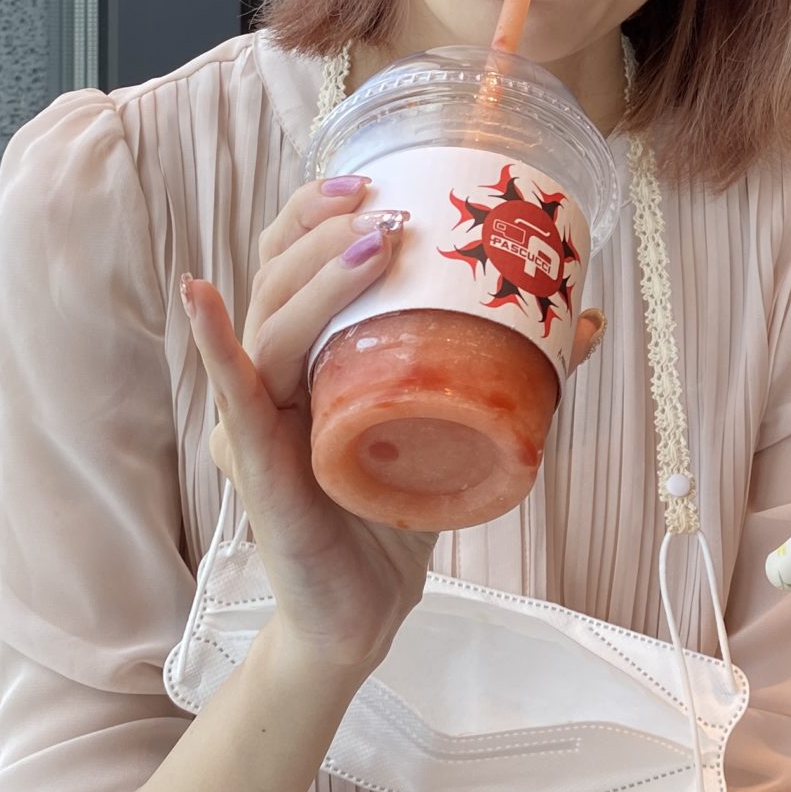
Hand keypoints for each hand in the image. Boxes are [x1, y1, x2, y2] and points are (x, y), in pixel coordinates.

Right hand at [179, 173, 603, 677]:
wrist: (365, 612)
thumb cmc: (397, 507)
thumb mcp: (453, 420)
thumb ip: (512, 370)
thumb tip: (587, 319)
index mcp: (305, 357)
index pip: (291, 261)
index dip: (320, 212)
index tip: (375, 179)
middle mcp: (268, 378)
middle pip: (276, 277)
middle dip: (324, 228)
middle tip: (386, 203)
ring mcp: (255, 421)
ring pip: (271, 325)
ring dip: (317, 275)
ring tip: (375, 241)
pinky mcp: (256, 468)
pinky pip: (235, 395)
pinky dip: (217, 345)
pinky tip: (203, 299)